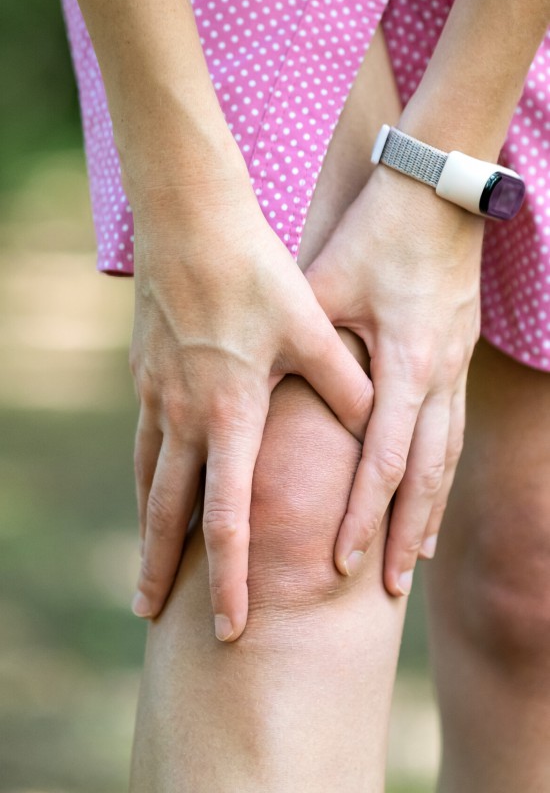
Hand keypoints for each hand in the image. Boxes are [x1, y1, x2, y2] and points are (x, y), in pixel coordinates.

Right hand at [129, 180, 372, 638]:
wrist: (189, 223)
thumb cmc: (255, 274)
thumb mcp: (311, 329)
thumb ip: (344, 386)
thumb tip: (380, 429)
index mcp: (230, 415)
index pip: (227, 519)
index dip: (229, 579)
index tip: (228, 625)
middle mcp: (183, 417)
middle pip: (165, 514)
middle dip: (159, 571)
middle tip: (150, 615)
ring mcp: (155, 397)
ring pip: (145, 480)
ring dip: (145, 529)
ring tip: (144, 567)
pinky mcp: (144, 377)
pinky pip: (141, 443)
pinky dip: (144, 480)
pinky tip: (148, 491)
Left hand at [306, 166, 483, 594]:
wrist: (438, 190)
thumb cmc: (377, 231)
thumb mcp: (328, 282)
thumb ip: (303, 337)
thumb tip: (256, 386)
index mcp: (406, 360)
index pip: (384, 456)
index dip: (363, 513)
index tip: (343, 561)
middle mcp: (438, 374)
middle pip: (426, 474)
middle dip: (406, 534)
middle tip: (390, 589)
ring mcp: (454, 369)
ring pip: (446, 457)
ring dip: (429, 511)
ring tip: (414, 560)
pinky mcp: (456, 359)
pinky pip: (453, 431)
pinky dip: (440, 475)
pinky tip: (428, 498)